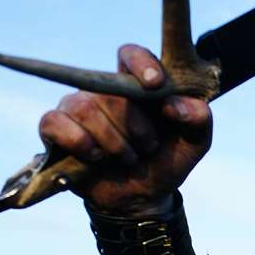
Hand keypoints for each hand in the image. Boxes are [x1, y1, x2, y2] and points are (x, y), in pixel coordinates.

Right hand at [38, 44, 211, 214]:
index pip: (131, 54)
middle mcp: (104, 90)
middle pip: (112, 92)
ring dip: (112, 141)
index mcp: (137, 85)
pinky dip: (78, 142)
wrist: (140, 200)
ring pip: (86, 108)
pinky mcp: (55, 127)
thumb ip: (199, 118)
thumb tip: (173, 104)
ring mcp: (77, 106)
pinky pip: (55, 122)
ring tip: (127, 158)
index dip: (141, 64)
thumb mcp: (194, 143)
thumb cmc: (165, 162)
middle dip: (135, 127)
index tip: (155, 84)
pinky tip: (94, 157)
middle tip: (147, 147)